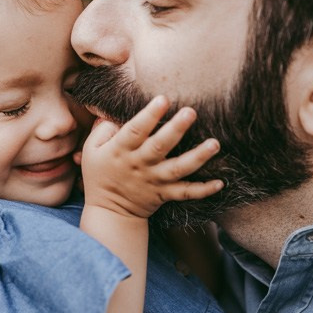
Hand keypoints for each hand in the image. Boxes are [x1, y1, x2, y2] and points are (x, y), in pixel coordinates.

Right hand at [81, 96, 222, 218]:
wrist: (109, 212)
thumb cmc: (100, 174)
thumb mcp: (91, 150)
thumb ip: (102, 130)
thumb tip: (113, 114)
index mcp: (121, 150)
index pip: (135, 131)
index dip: (149, 115)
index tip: (163, 99)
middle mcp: (140, 164)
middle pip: (160, 146)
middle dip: (176, 129)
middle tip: (191, 112)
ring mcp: (155, 180)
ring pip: (178, 169)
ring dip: (198, 157)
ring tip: (214, 144)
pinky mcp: (166, 194)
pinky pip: (187, 193)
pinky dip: (204, 189)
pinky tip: (220, 182)